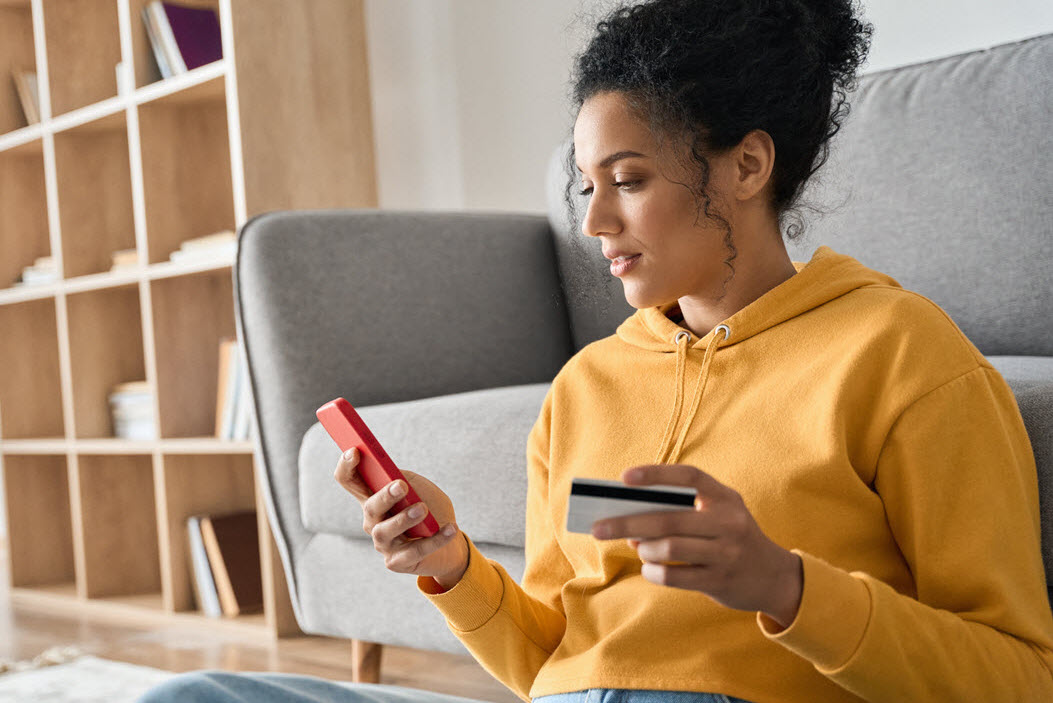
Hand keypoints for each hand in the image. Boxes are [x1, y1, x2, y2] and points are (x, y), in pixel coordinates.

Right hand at [334, 448, 468, 586]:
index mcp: (374, 497)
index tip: (355, 451)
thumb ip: (407, 480)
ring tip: (423, 509)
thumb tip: (396, 477)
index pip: (349, 480)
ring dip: (404, 519)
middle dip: (384, 496)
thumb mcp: (421, 488)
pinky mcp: (397, 562)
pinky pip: (414, 551)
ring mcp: (383, 543)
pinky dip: (435, 539)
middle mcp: (373, 521)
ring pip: (385, 531)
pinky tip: (450, 528)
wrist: (450, 541)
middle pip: (370, 507)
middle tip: (401, 486)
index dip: (346, 466)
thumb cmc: (432, 509)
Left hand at [591, 463, 802, 628]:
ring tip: (638, 548)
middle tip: (599, 528)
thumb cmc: (731, 538)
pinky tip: (650, 569)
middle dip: (628, 522)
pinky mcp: (720, 581)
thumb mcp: (717, 515)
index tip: (624, 478)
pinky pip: (675, 576)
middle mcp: (729, 522)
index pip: (689, 476)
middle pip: (669, 518)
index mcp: (725, 498)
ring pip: (670, 548)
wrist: (774, 577)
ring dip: (645, 549)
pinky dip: (654, 572)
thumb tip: (630, 517)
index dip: (656, 474)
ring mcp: (726, 553)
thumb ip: (681, 511)